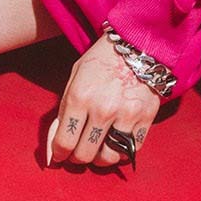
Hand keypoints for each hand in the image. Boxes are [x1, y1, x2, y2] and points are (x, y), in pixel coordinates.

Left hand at [46, 31, 161, 168]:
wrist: (137, 43)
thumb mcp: (75, 77)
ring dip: (100, 158)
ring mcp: (126, 114)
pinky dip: (122, 151)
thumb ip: (64, 111)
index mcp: (81, 96)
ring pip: (109, 157)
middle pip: (85, 154)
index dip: (60, 154)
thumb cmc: (102, 60)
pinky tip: (117, 141)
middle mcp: (103, 108)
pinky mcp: (146, 117)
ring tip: (98, 148)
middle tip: (79, 150)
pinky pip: (131, 150)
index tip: (61, 155)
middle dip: (78, 157)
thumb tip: (55, 148)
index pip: (65, 142)